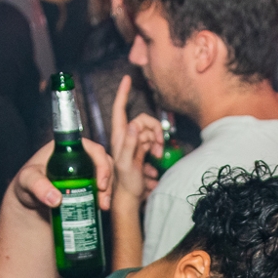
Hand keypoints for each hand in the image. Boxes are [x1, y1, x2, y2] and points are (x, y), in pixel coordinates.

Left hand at [12, 134, 116, 213]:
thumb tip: (56, 199)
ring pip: (105, 177)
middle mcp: (79, 157)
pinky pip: (101, 190)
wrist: (28, 202)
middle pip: (103, 163)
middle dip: (107, 182)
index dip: (102, 163)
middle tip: (102, 201)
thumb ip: (37, 186)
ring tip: (102, 207)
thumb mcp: (26, 181)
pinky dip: (103, 198)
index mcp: (67, 148)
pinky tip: (100, 209)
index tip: (100, 184)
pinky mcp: (87, 187)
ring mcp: (85, 172)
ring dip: (108, 192)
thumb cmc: (25, 184)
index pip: (93, 149)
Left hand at [109, 74, 164, 203]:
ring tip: (157, 156)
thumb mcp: (125, 164)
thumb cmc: (124, 183)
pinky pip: (152, 141)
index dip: (123, 93)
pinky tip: (157, 159)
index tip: (127, 79)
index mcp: (119, 136)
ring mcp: (134, 142)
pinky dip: (157, 147)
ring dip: (157, 141)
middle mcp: (125, 136)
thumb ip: (129, 144)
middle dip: (153, 129)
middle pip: (142, 120)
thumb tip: (134, 125)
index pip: (120, 110)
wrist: (129, 198)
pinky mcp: (141, 150)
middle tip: (158, 146)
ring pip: (150, 130)